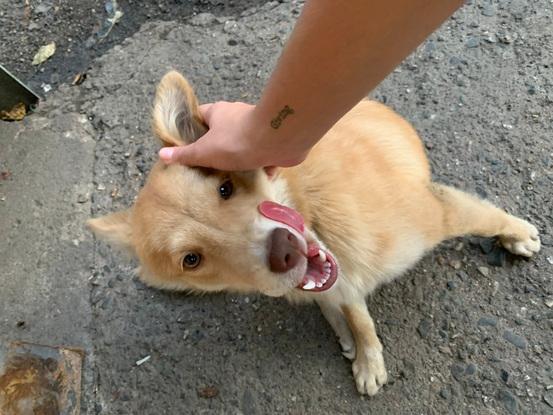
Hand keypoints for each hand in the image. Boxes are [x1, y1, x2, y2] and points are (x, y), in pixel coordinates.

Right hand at [158, 101, 307, 171]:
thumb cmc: (237, 141)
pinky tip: (258, 181)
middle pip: (223, 132)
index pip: (200, 117)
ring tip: (233, 178)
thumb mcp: (205, 151)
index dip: (193, 130)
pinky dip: (262, 167)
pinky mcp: (275, 141)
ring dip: (241, 159)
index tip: (189, 147)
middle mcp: (238, 116)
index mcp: (219, 112)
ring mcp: (259, 128)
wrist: (279, 138)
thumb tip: (162, 154)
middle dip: (218, 149)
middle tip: (211, 168)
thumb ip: (185, 154)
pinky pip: (265, 155)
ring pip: (245, 145)